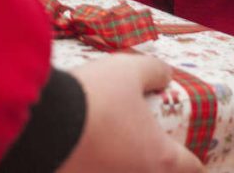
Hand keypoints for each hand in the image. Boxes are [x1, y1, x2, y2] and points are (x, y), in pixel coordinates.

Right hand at [59, 55, 204, 172]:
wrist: (40, 126)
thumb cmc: (93, 98)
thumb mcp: (128, 70)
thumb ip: (153, 71)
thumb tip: (165, 75)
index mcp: (160, 158)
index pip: (193, 168)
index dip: (192, 159)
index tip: (185, 152)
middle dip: (153, 165)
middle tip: (142, 148)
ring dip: (119, 165)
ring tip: (105, 147)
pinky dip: (90, 166)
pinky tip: (79, 155)